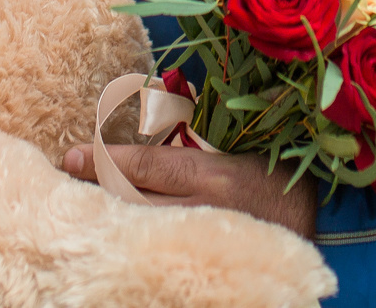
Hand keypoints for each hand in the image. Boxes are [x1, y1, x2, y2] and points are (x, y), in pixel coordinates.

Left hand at [61, 143, 318, 236]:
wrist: (310, 221)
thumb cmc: (269, 173)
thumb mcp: (231, 150)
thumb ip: (186, 143)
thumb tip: (138, 117)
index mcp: (213, 175)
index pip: (147, 166)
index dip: (105, 160)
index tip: (71, 155)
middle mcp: (204, 211)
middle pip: (133, 202)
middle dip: (96, 191)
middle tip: (64, 180)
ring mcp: (201, 241)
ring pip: (139, 229)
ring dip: (107, 216)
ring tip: (78, 206)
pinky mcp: (202, 258)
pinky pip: (154, 248)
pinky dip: (130, 238)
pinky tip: (112, 232)